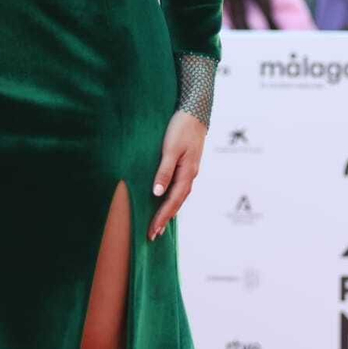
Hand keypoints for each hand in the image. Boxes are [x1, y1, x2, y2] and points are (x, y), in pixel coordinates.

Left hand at [148, 110, 205, 241]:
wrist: (195, 113)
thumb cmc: (181, 129)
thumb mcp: (170, 149)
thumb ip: (164, 171)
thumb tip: (157, 193)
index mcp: (187, 173)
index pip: (172, 201)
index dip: (162, 217)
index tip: (152, 231)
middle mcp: (190, 175)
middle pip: (177, 203)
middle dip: (165, 219)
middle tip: (153, 235)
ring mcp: (191, 171)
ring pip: (180, 197)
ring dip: (170, 211)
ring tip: (160, 224)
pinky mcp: (188, 165)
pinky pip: (181, 188)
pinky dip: (174, 199)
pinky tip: (169, 201)